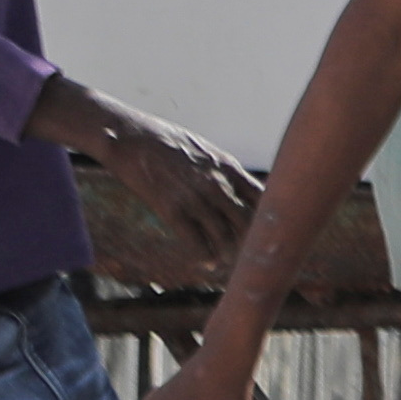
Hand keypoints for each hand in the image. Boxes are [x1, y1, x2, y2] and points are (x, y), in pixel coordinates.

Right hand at [42, 84, 259, 263]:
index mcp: (229, 168)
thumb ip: (223, 171)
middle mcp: (218, 185)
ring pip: (224, 235)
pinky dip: (203, 254)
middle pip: (248, 220)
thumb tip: (237, 187)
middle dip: (252, 239)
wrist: (132, 137)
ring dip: (227, 252)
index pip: (262, 197)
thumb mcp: (206, 151)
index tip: (269, 229)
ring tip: (228, 262)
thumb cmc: (168, 142)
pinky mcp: (172, 209)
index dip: (269, 215)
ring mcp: (196, 198)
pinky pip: (195, 240)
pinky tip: (206, 262)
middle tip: (251, 253)